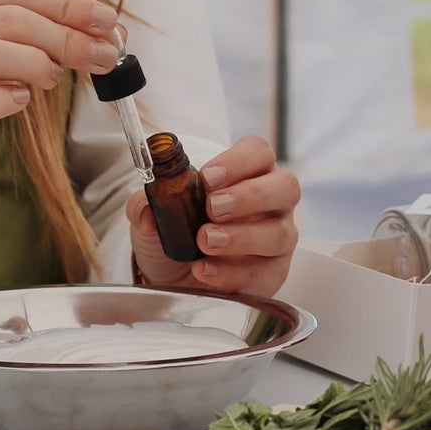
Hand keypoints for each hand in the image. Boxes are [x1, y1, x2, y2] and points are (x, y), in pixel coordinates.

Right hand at [0, 0, 117, 246]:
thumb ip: (19, 30)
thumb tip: (96, 29)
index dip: (64, 2)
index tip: (105, 20)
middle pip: (3, 19)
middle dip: (63, 35)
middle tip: (101, 55)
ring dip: (33, 62)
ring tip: (53, 77)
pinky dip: (0, 99)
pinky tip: (20, 100)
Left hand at [129, 135, 299, 297]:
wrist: (173, 277)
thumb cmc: (177, 233)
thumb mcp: (156, 214)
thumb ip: (148, 204)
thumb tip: (146, 210)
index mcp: (250, 173)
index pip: (259, 153)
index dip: (238, 161)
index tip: (207, 178)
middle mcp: (273, 202)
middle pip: (285, 187)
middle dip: (249, 197)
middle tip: (212, 208)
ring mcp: (278, 238)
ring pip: (279, 233)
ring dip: (240, 237)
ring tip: (205, 241)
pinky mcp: (273, 274)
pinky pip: (265, 273)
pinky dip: (233, 273)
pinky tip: (205, 271)